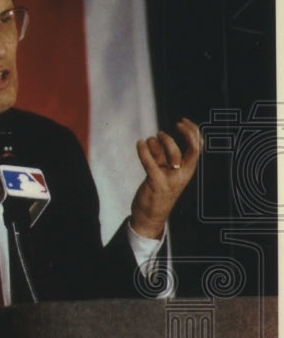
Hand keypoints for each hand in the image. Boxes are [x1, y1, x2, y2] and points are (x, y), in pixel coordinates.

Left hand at [130, 117, 201, 238]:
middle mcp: (182, 173)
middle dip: (177, 136)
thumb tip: (156, 136)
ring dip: (157, 141)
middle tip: (161, 133)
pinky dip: (144, 150)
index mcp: (187, 169)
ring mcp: (170, 179)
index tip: (181, 121)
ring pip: (170, 153)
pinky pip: (150, 162)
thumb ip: (162, 155)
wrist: (150, 215)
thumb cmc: (157, 190)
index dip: (193, 131)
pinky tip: (139, 143)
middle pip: (189, 148)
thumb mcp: (164, 170)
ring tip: (148, 141)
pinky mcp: (156, 183)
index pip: (198, 147)